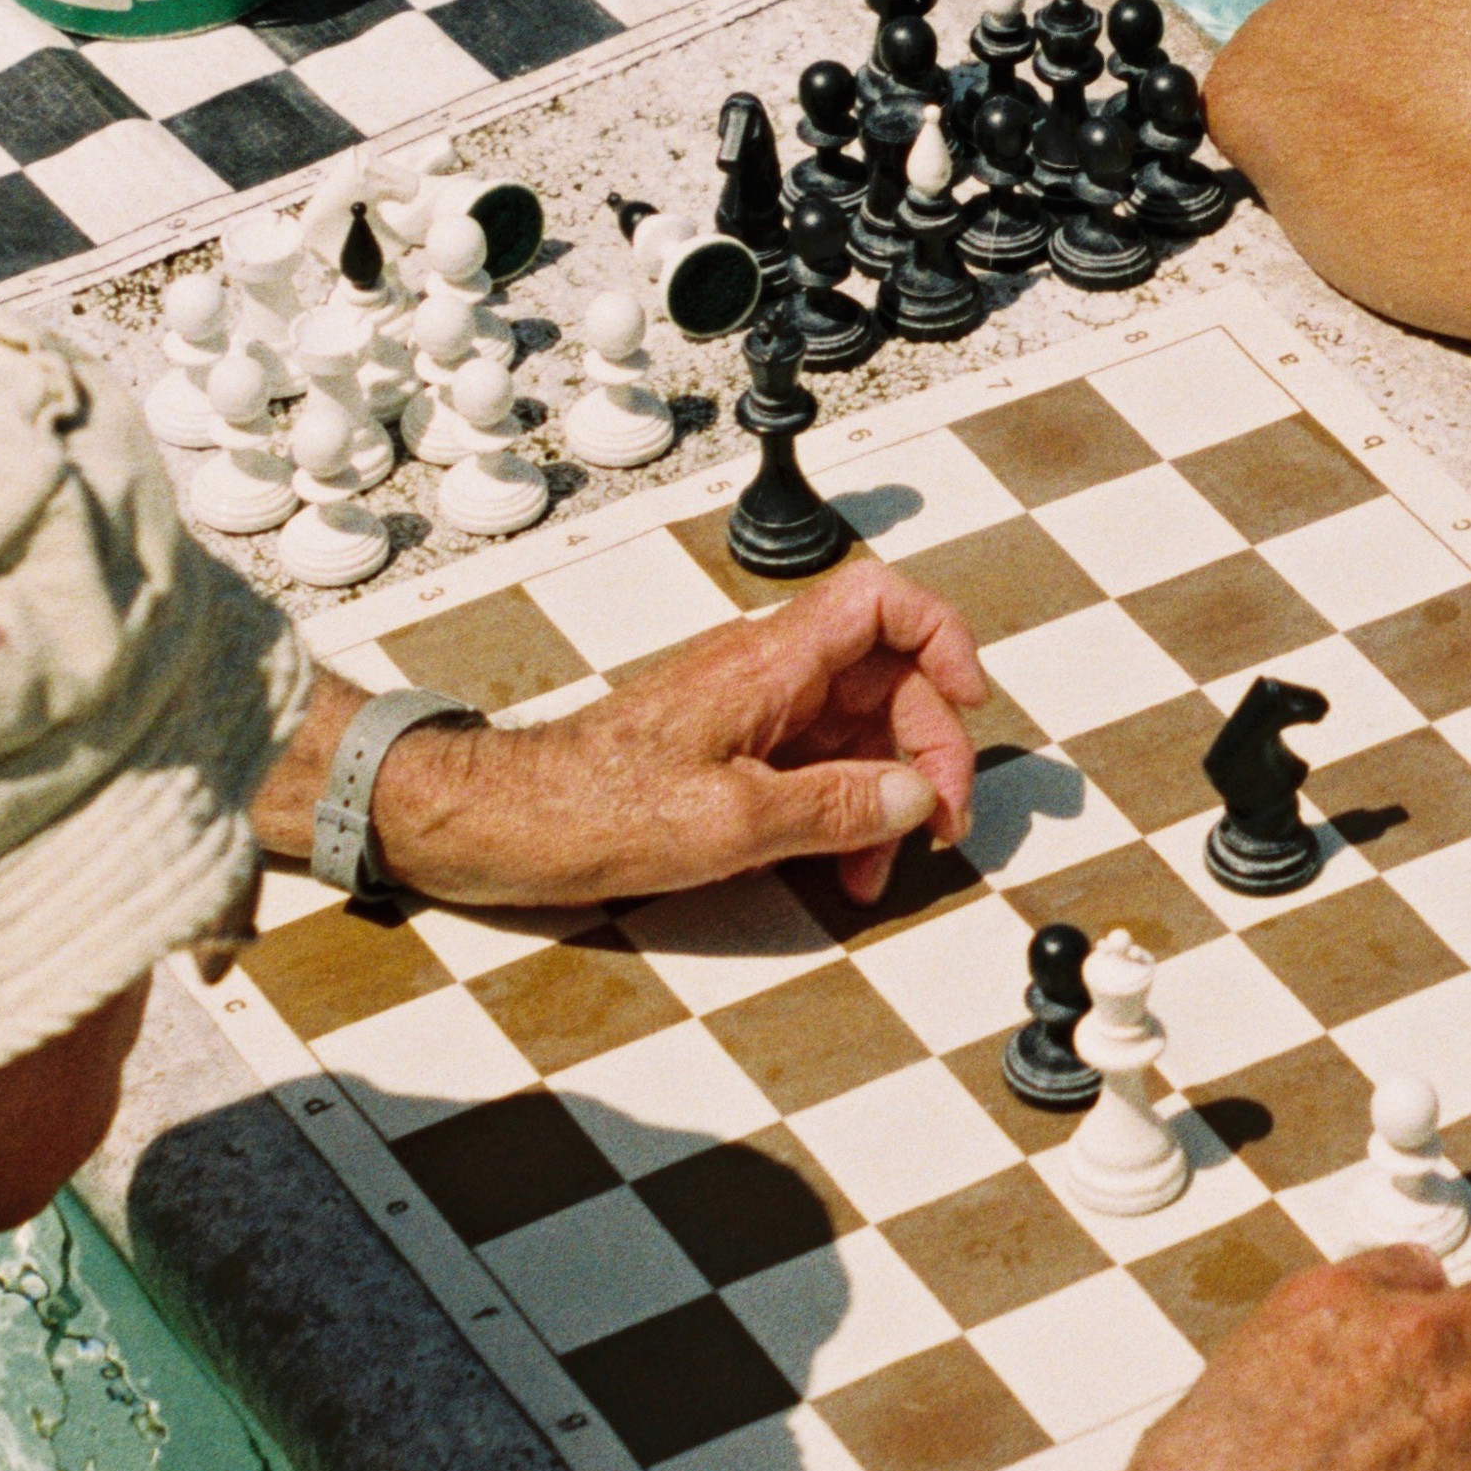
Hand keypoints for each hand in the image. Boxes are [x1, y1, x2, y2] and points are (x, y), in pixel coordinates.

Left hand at [373, 565, 986, 911]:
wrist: (499, 822)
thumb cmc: (587, 810)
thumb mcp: (727, 823)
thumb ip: (830, 807)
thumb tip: (909, 796)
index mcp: (768, 664)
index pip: (883, 602)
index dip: (944, 639)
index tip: (971, 703)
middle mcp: (764, 675)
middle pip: (887, 680)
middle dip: (926, 751)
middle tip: (934, 827)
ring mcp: (748, 712)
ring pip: (855, 730)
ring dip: (885, 796)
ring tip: (880, 868)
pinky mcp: (729, 752)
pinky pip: (814, 765)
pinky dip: (841, 812)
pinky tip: (838, 866)